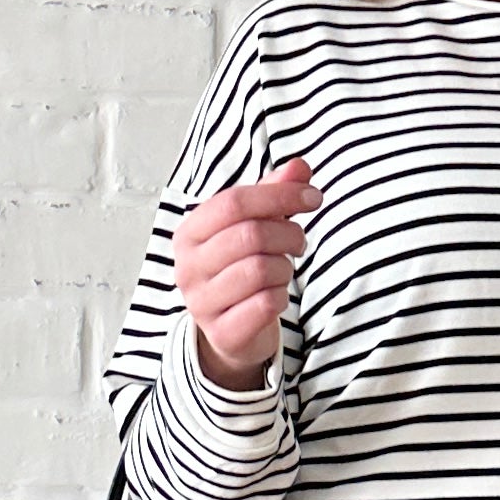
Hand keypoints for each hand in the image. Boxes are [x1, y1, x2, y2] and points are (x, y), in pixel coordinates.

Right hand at [172, 156, 317, 389]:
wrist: (231, 332)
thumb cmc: (242, 269)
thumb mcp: (255, 225)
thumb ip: (274, 193)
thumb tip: (299, 166)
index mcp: (190, 232)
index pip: (233, 201)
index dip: (278, 194)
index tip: (312, 197)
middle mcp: (188, 266)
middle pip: (250, 234)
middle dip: (288, 234)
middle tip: (299, 241)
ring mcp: (201, 302)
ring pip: (260, 270)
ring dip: (284, 269)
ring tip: (281, 271)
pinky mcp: (221, 332)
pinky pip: (265, 304)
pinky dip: (280, 297)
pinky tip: (275, 297)